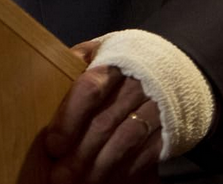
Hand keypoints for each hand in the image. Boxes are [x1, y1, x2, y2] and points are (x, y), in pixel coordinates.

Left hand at [43, 39, 161, 182]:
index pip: (88, 90)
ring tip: (81, 183)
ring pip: (125, 142)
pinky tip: (108, 181)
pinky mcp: (168, 132)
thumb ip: (76, 61)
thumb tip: (49, 72)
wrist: (172, 71)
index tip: (53, 145)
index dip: (69, 119)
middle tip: (60, 175)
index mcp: (113, 64)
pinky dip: (125, 172)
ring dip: (100, 167)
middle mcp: (136, 86)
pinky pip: (145, 155)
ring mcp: (155, 110)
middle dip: (80, 153)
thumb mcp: (99, 51)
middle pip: (104, 123)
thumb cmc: (121, 64)